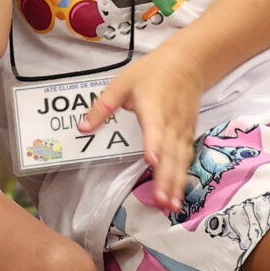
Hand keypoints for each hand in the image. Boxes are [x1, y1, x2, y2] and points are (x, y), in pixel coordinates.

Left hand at [82, 43, 206, 213]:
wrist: (187, 63)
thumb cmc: (152, 73)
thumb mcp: (122, 83)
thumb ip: (102, 107)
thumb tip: (82, 128)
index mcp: (153, 108)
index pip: (155, 129)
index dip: (154, 144)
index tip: (151, 160)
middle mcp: (171, 123)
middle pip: (171, 154)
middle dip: (167, 179)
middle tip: (161, 201)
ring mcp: (182, 130)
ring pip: (181, 160)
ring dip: (176, 184)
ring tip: (170, 206)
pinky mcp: (187, 135)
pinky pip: (186, 159)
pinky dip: (182, 177)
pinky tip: (177, 195)